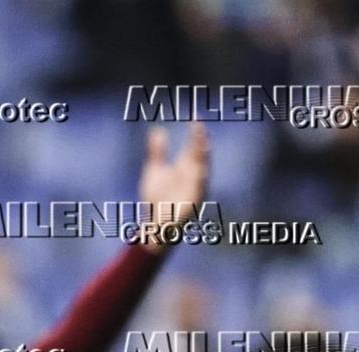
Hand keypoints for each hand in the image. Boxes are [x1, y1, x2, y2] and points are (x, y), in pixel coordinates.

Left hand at [136, 122, 210, 249]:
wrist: (155, 226)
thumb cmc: (157, 200)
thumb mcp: (155, 170)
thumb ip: (157, 152)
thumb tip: (158, 130)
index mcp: (185, 168)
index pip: (193, 147)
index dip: (196, 134)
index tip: (196, 119)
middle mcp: (193, 177)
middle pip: (200, 156)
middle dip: (201, 142)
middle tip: (200, 127)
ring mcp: (195, 191)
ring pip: (203, 172)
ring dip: (203, 160)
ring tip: (204, 144)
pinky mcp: (193, 205)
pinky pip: (199, 193)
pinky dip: (200, 183)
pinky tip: (201, 172)